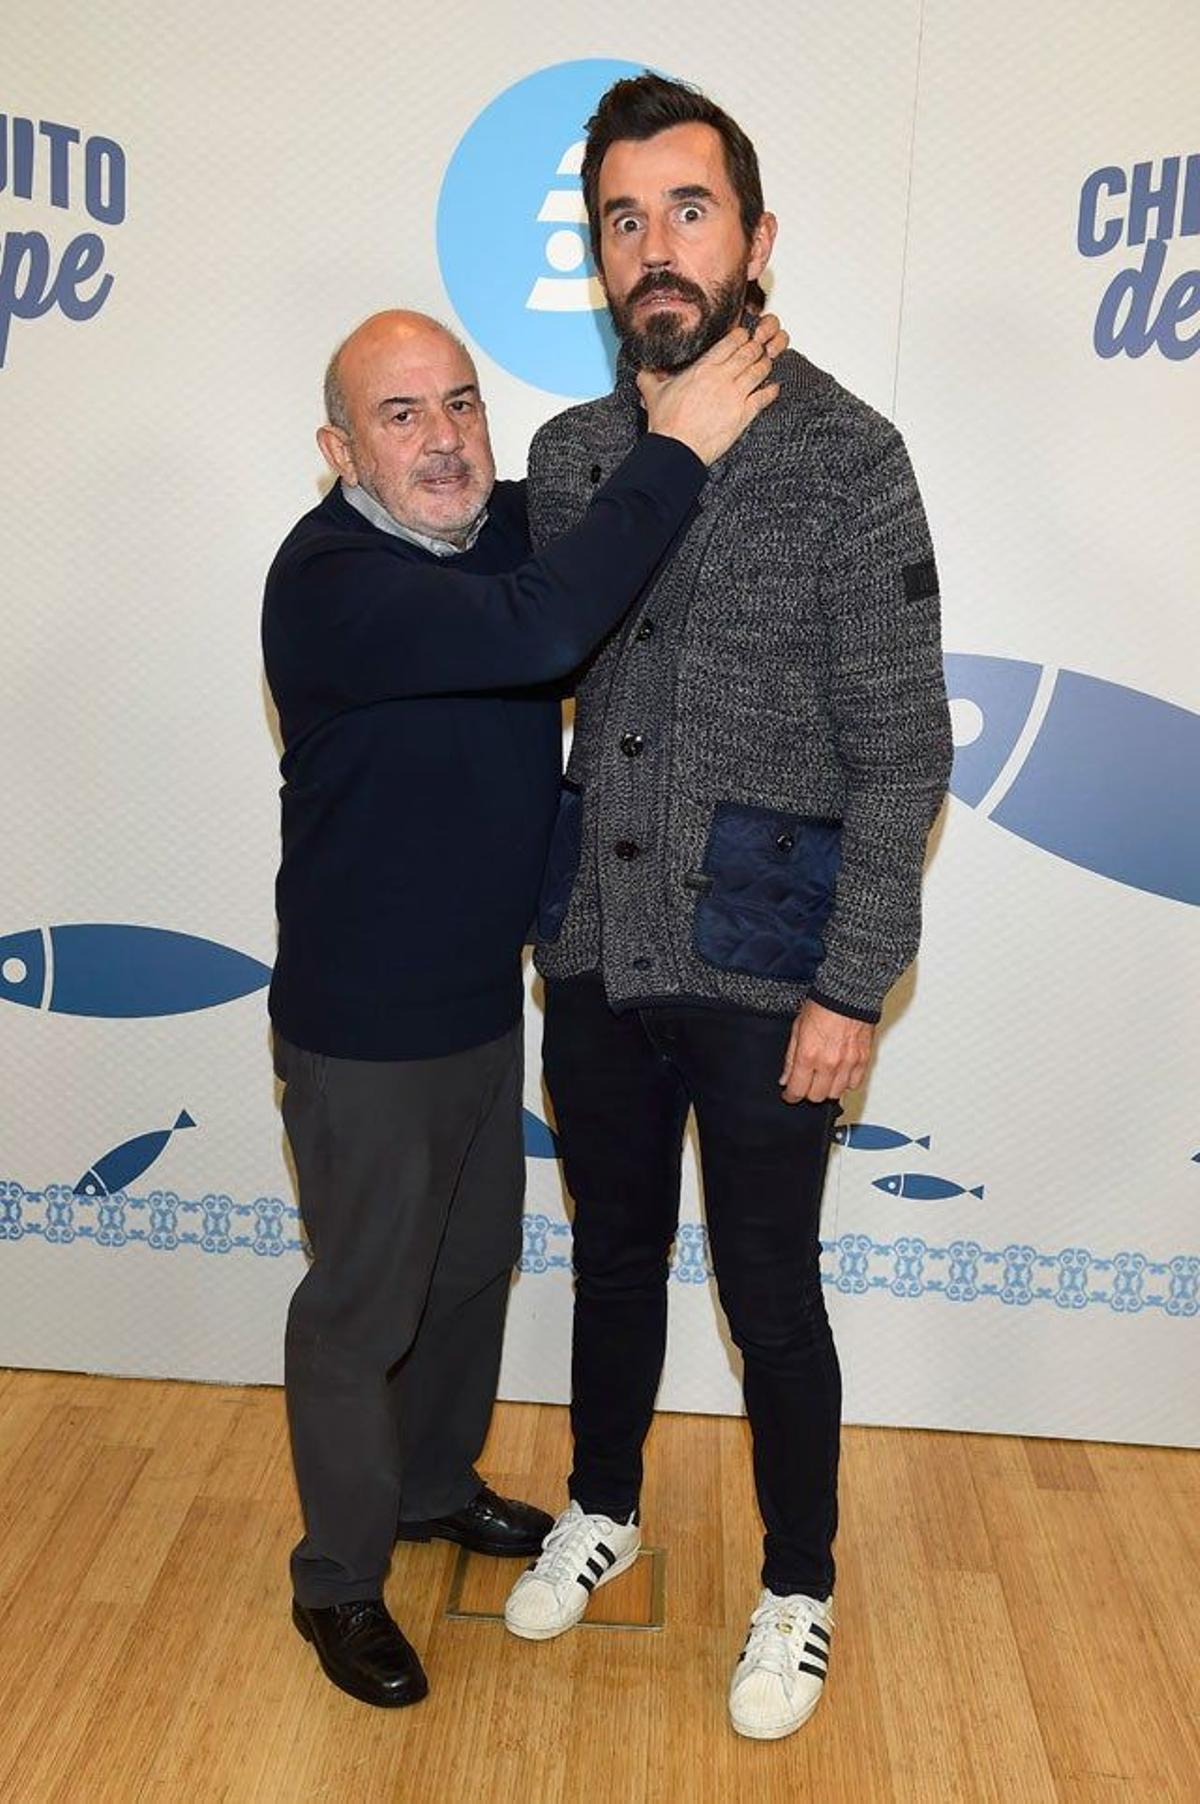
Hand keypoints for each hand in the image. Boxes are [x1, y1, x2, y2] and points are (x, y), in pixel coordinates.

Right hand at [638, 314, 787, 465]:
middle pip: (749, 353)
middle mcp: (722, 378)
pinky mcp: (743, 415)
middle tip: (759, 347)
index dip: (741, 336)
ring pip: (759, 371)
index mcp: (703, 368)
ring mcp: (735, 396)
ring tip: (766, 364)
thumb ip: (650, 377)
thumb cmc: (667, 423)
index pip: (731, 342)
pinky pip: (763, 398)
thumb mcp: (654, 393)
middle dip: (756, 348)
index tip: (744, 336)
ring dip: (765, 365)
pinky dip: (771, 391)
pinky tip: (774, 388)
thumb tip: (643, 372)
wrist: (676, 449)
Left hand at [779, 999, 873, 1103]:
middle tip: (806, 1084)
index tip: (790, 1094)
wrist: (847, 994)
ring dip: (827, 1089)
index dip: (791, 1095)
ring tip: (823, 1078)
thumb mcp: (797, 1030)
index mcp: (808, 1055)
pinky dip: (846, 1083)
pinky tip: (840, 1074)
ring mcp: (848, 1064)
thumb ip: (790, 1058)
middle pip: (816, 1097)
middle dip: (808, 1092)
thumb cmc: (822, 1006)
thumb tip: (786, 1078)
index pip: (797, 1090)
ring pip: (836, 1094)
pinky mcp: (863, 1060)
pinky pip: (854, 1084)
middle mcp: (829, 1063)